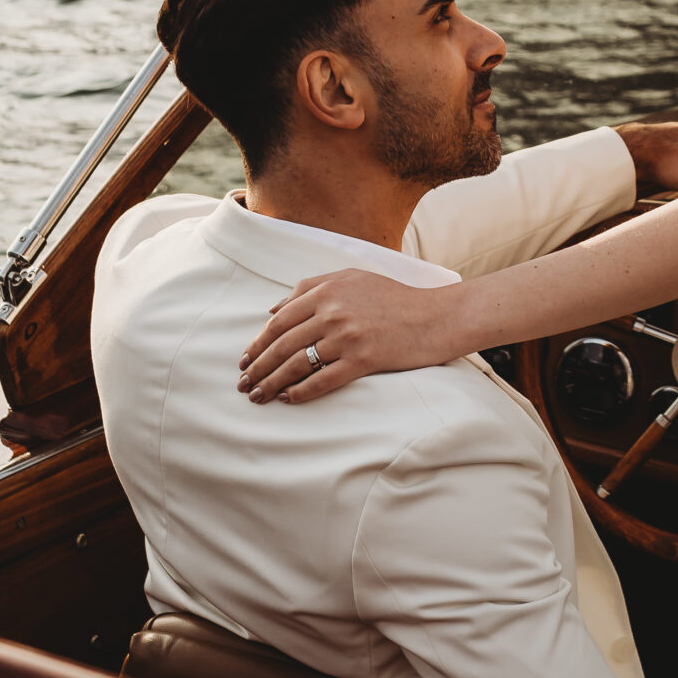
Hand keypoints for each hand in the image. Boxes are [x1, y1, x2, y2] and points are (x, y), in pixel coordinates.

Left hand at [237, 269, 465, 404]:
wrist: (434, 317)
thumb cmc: (394, 298)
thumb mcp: (352, 279)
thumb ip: (311, 287)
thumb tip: (272, 310)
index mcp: (327, 290)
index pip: (280, 320)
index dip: (258, 343)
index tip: (245, 359)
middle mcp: (333, 312)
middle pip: (282, 344)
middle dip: (258, 367)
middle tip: (243, 384)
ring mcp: (347, 337)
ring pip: (297, 365)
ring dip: (272, 383)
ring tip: (258, 396)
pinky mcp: (362, 360)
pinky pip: (322, 380)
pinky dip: (301, 392)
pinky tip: (288, 399)